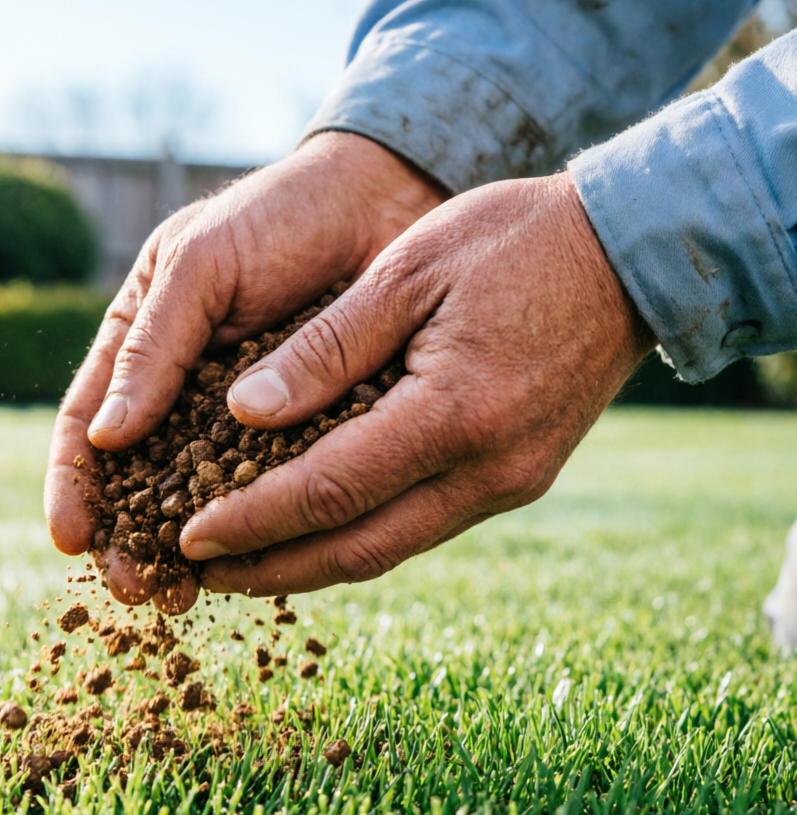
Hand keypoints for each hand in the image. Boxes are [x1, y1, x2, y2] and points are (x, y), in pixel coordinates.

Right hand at [43, 132, 445, 611]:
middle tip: (136, 588)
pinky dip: (258, 527)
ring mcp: (241, 420)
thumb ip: (154, 346)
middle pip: (138, 482)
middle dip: (129, 538)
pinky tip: (256, 560)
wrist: (378, 203)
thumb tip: (106, 437)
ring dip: (187, 549)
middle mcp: (183, 394)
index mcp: (140, 348)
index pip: (86, 426)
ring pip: (201, 499)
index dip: (74, 485)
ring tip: (186, 593)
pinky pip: (272, 489)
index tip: (70, 539)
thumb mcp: (200, 266)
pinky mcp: (301, 434)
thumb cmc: (277, 218)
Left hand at [180, 172, 655, 596]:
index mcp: (453, 414)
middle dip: (271, 567)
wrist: (627, 256)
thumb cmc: (513, 242)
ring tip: (245, 562)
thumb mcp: (407, 271)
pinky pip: (422, 526)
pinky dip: (360, 537)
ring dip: (312, 563)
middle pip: (356, 548)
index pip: (327, 492)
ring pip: (389, 549)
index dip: (252, 520)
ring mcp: (509, 484)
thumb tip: (244, 410)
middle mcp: (486, 470)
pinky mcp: (517, 479)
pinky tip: (318, 528)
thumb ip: (325, 348)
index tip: (189, 536)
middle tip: (202, 572)